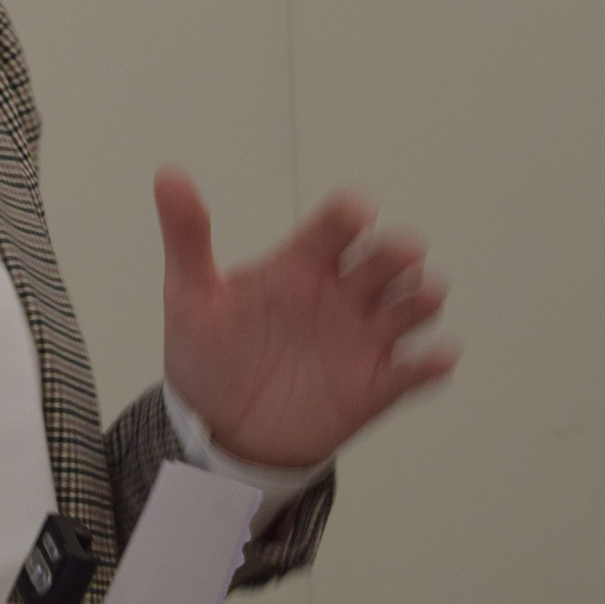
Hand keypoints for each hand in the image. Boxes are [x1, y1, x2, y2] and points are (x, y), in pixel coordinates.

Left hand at [155, 166, 457, 469]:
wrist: (218, 429)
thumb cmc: (208, 353)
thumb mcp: (190, 295)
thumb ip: (186, 236)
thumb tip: (168, 174)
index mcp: (302, 265)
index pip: (335, 226)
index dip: (350, 215)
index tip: (357, 212)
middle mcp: (341, 294)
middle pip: (385, 260)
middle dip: (397, 254)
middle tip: (399, 253)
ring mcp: (363, 339)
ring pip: (412, 306)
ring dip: (423, 298)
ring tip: (422, 296)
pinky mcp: (376, 386)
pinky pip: (414, 372)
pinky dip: (431, 364)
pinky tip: (436, 358)